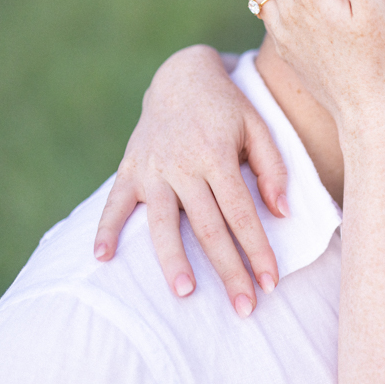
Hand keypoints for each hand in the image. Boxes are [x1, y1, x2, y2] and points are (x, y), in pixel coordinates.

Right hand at [94, 45, 287, 316]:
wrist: (182, 75)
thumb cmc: (229, 108)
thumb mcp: (259, 127)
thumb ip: (273, 169)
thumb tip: (281, 213)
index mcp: (217, 156)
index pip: (241, 214)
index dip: (257, 250)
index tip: (271, 282)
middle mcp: (183, 166)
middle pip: (208, 228)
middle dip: (228, 270)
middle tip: (244, 308)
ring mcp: (152, 169)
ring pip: (163, 223)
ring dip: (172, 260)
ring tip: (184, 293)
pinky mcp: (130, 169)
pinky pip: (115, 204)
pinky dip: (106, 230)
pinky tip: (102, 259)